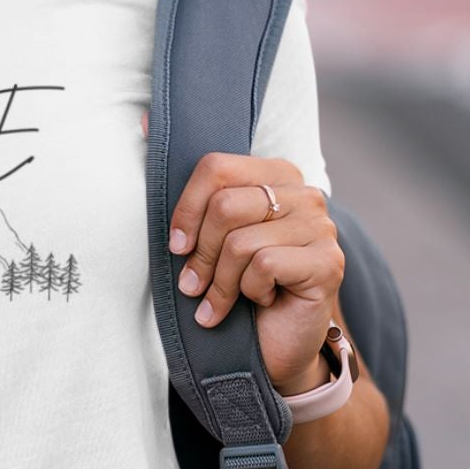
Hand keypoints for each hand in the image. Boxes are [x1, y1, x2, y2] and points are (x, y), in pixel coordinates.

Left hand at [142, 112, 341, 394]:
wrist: (272, 348)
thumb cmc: (235, 288)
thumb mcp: (205, 237)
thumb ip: (187, 188)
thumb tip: (141, 119)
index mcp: (275, 175)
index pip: (215, 167)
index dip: (185, 211)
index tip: (176, 247)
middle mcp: (305, 194)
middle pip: (225, 205)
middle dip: (201, 255)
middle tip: (195, 285)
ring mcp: (322, 226)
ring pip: (240, 242)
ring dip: (221, 283)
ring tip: (222, 302)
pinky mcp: (328, 262)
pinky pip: (263, 266)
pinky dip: (247, 293)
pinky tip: (260, 303)